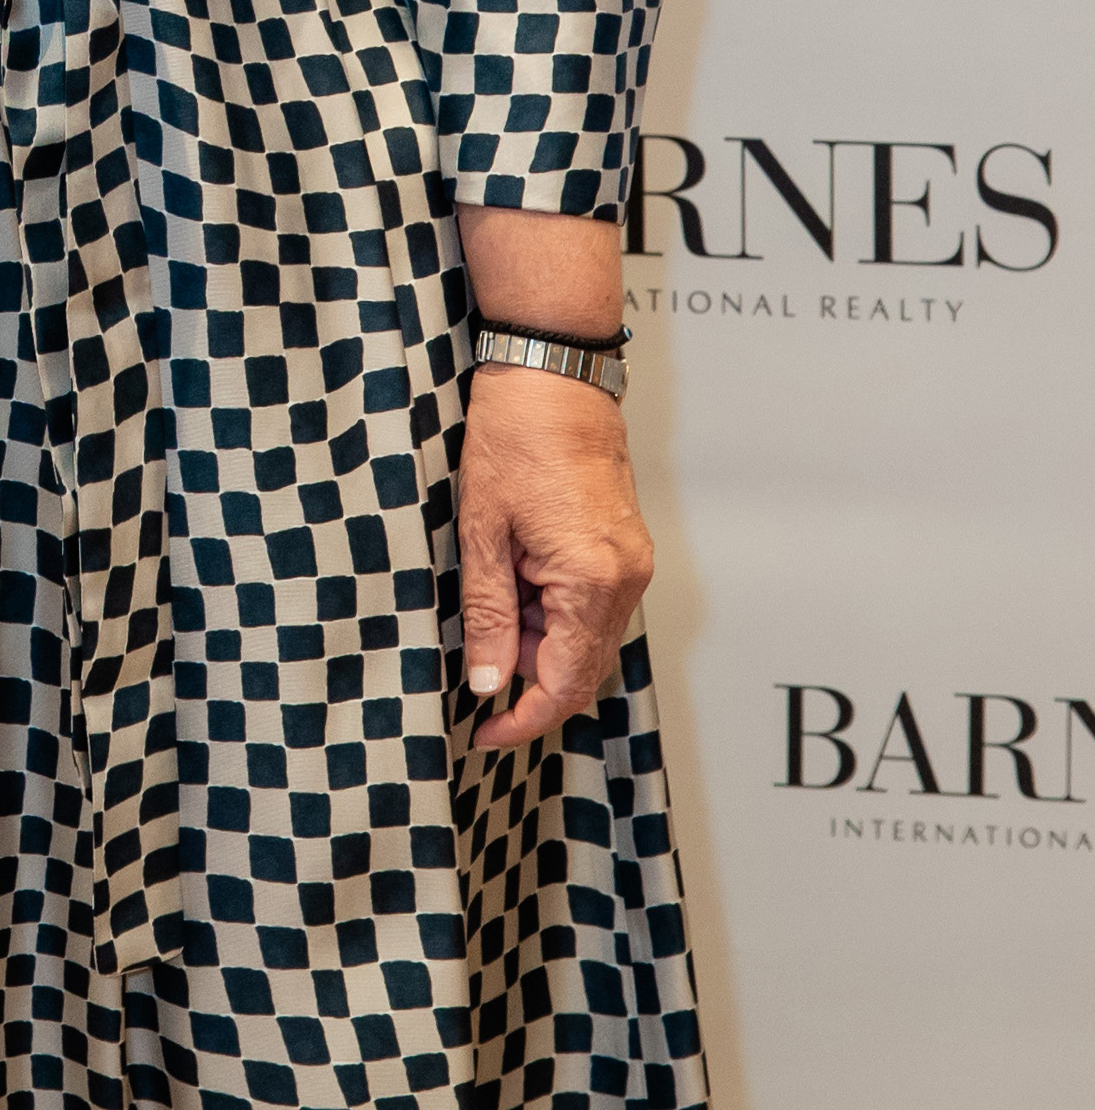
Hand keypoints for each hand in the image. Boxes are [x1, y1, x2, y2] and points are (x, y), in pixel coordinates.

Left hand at [456, 362, 653, 754]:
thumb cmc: (513, 440)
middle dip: (529, 678)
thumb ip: (489, 614)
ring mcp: (633, 563)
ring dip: (540, 642)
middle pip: (584, 668)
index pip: (565, 683)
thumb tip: (489, 681)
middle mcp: (626, 579)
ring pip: (589, 638)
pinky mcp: (626, 548)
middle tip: (476, 666)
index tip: (485, 732)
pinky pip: (595, 606)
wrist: (553, 377)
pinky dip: (556, 613)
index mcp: (591, 580)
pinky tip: (517, 586)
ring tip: (492, 604)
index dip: (525, 719)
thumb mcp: (482, 533)